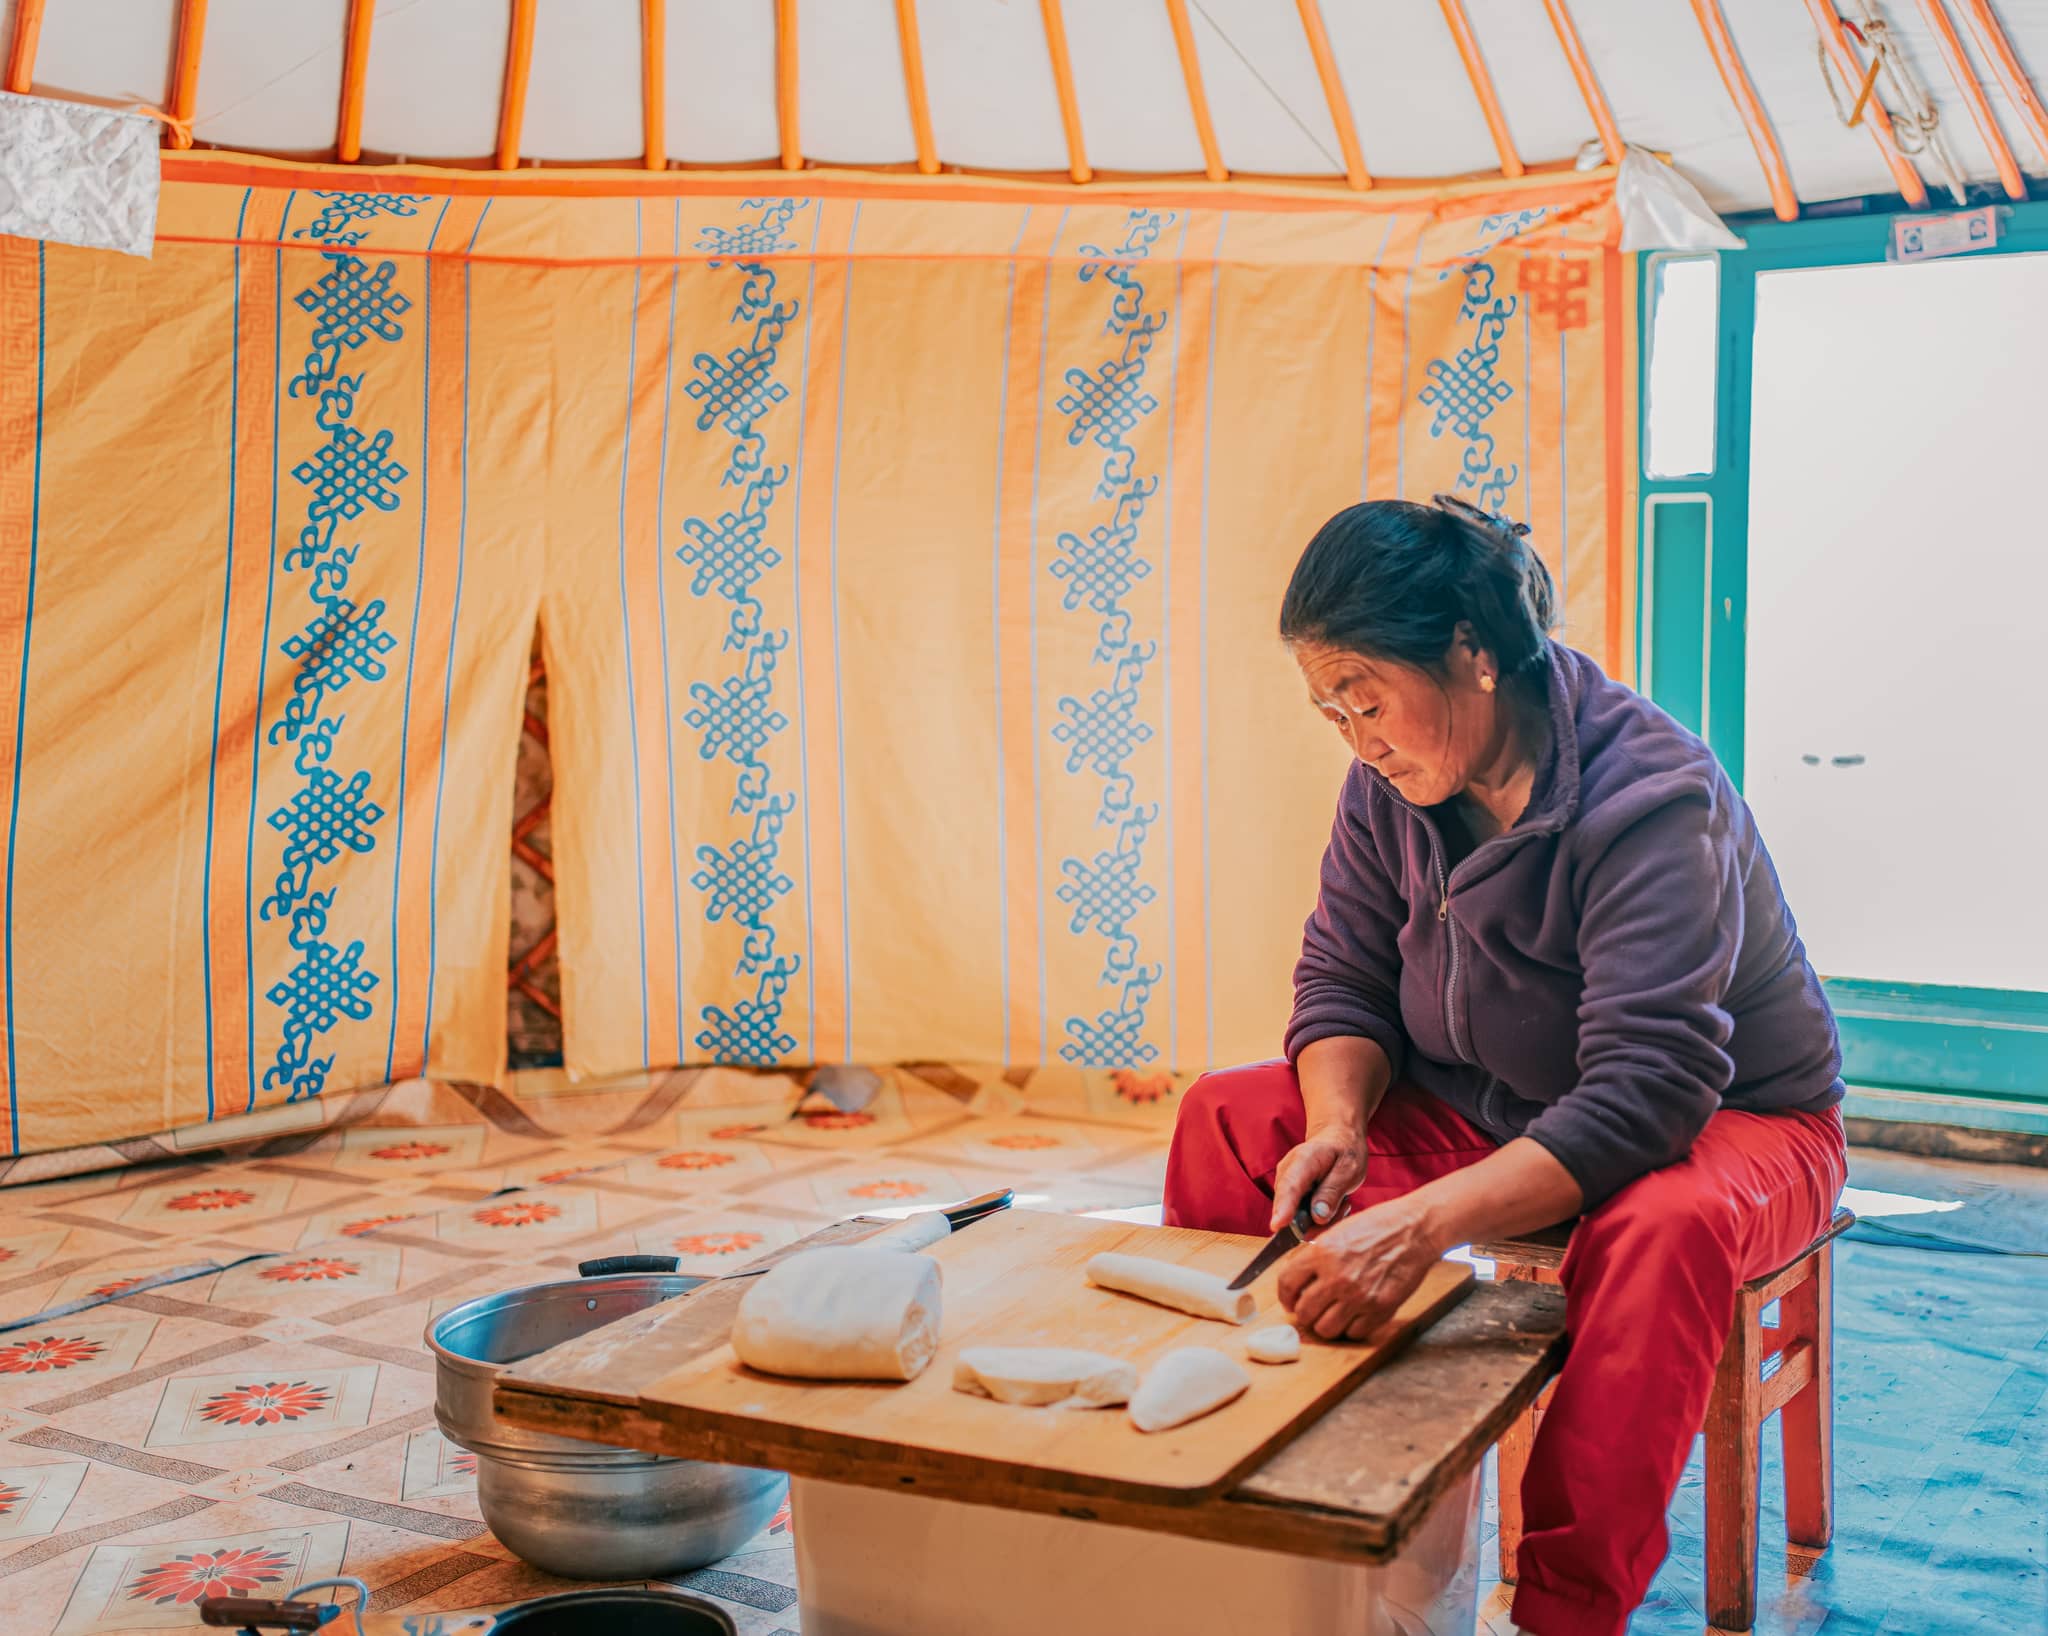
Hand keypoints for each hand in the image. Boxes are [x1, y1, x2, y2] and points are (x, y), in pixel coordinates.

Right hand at [1268, 1123, 1366, 1233]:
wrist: (1336, 1139)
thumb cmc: (1344, 1152)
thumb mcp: (1348, 1169)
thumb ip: (1332, 1192)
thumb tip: (1318, 1217)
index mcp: (1303, 1160)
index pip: (1290, 1186)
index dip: (1283, 1208)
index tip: (1277, 1226)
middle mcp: (1287, 1171)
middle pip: (1290, 1208)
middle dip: (1317, 1222)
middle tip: (1345, 1207)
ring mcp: (1284, 1184)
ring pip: (1296, 1217)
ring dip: (1321, 1220)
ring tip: (1342, 1202)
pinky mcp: (1287, 1195)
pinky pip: (1299, 1217)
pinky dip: (1318, 1218)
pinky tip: (1333, 1204)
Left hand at [1276, 1196, 1444, 1340]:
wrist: (1414, 1230)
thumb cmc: (1377, 1225)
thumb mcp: (1337, 1231)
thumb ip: (1314, 1255)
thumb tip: (1296, 1277)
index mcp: (1321, 1253)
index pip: (1286, 1284)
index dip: (1285, 1296)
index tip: (1290, 1301)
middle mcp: (1337, 1277)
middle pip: (1304, 1313)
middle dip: (1304, 1313)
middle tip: (1311, 1310)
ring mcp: (1359, 1296)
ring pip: (1326, 1330)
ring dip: (1325, 1324)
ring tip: (1331, 1315)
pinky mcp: (1380, 1310)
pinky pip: (1354, 1333)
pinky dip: (1351, 1328)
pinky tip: (1353, 1315)